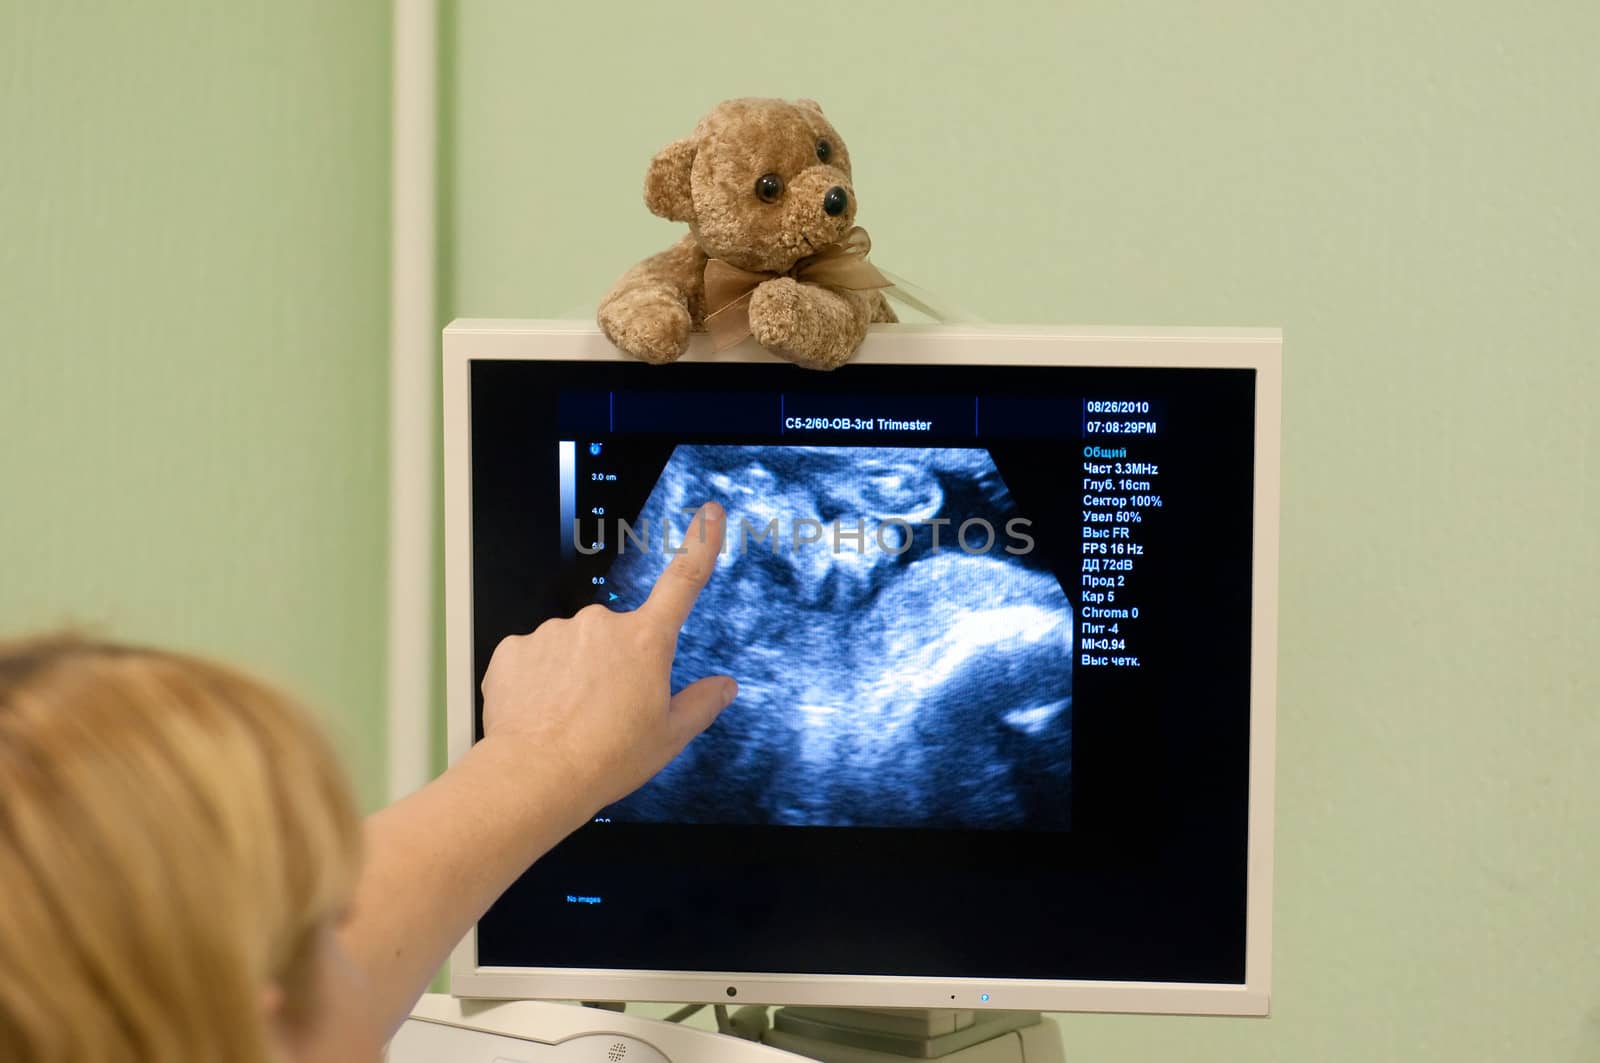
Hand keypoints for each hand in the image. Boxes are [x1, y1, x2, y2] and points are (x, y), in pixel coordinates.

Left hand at [480, 501, 736, 809]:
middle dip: (611, 665)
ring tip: (566, 721)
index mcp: (646, 641)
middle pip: (616, 636)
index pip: (683, 581)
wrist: (536, 776)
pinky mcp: (514, 647)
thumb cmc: (606, 759)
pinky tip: (538, 715)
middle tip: (604, 714)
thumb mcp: (669, 737)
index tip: (709, 513)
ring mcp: (554, 632)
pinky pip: (532, 659)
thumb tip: (724, 686)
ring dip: (571, 675)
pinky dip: (536, 683)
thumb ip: (701, 704)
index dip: (700, 543)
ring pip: (571, 648)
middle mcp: (600, 624)